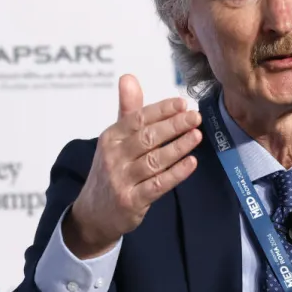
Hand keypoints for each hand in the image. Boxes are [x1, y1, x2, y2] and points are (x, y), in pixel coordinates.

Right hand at [64, 74, 202, 258]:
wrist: (93, 214)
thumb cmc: (111, 169)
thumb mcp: (115, 139)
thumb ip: (128, 110)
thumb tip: (129, 77)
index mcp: (111, 137)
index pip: (138, 119)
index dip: (161, 110)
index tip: (183, 103)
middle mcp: (113, 157)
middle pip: (148, 138)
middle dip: (174, 125)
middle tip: (196, 117)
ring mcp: (121, 180)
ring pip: (154, 160)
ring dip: (178, 147)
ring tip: (197, 135)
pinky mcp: (131, 201)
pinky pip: (157, 185)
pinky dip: (176, 174)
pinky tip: (191, 163)